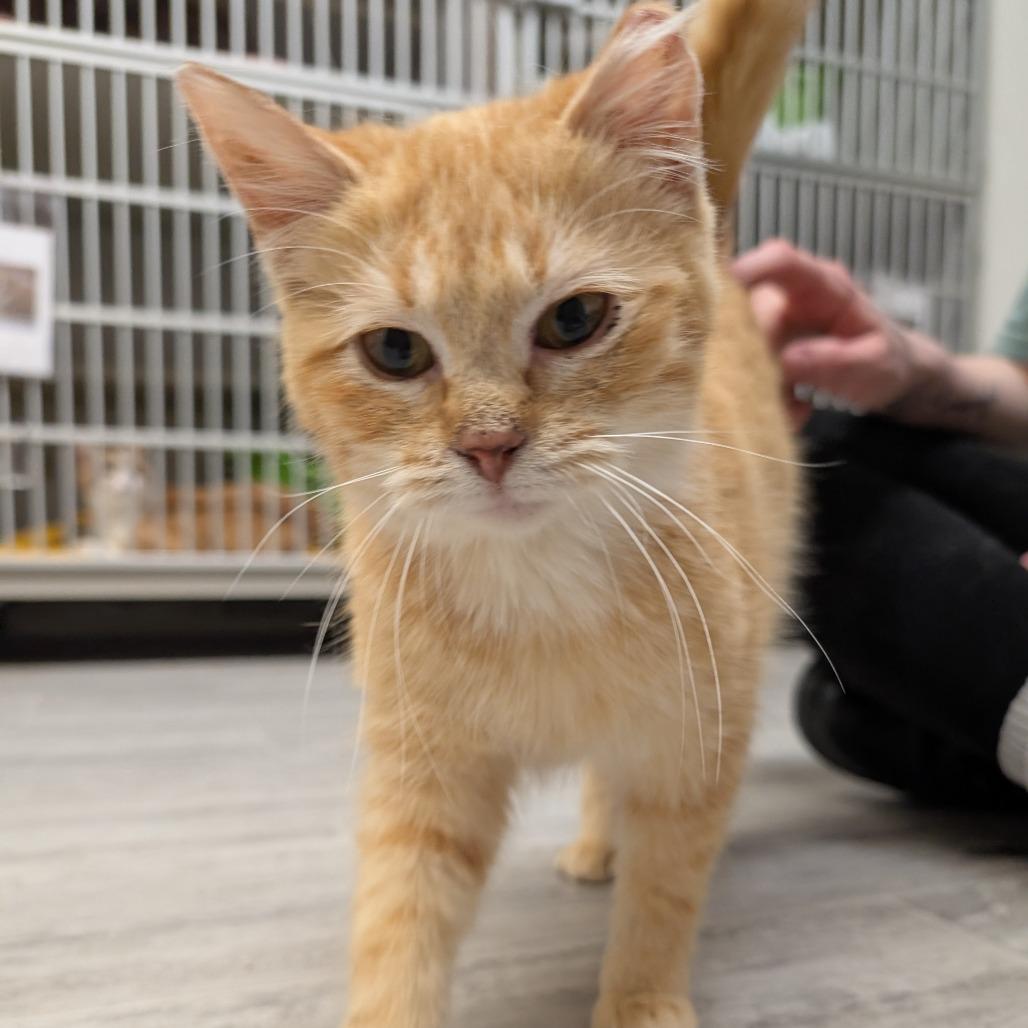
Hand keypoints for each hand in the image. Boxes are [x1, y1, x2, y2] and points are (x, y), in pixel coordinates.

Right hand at [733, 240, 948, 428]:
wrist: (889, 377)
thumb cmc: (887, 360)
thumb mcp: (874, 363)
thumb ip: (835, 360)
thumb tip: (788, 360)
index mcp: (824, 287)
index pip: (782, 261)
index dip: (752, 268)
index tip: (728, 286)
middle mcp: (790, 300)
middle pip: (747, 311)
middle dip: (751, 353)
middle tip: (779, 390)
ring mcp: (773, 327)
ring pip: (741, 348)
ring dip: (760, 384)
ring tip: (798, 409)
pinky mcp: (764, 353)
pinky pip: (747, 371)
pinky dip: (765, 398)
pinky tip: (796, 410)